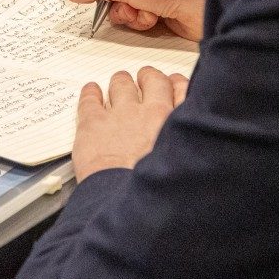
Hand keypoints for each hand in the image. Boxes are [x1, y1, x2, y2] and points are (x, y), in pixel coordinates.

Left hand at [74, 67, 188, 181]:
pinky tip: (91, 91)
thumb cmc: (158, 191)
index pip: (181, 89)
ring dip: (120, 83)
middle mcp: (151, 112)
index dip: (176, 85)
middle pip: (152, 80)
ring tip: (119, 83)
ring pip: (121, 84)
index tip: (173, 85)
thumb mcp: (185, 163)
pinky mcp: (93, 122)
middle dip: (149, 78)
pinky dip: (90, 93)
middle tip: (145, 79)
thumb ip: (186, 144)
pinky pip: (90, 98)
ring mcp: (121, 114)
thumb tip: (188, 141)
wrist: (127, 201)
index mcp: (176, 122)